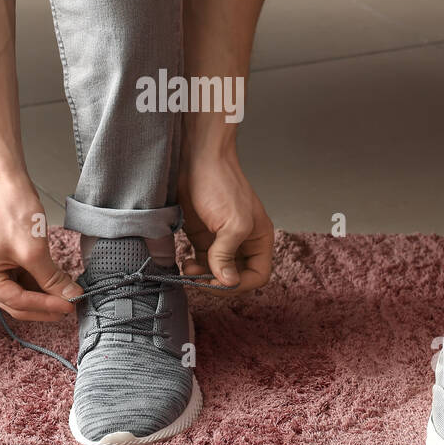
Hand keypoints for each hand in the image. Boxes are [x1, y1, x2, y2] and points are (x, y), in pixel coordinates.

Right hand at [0, 177, 80, 320]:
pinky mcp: (0, 258)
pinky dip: (38, 281)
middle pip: (17, 302)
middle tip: (70, 306)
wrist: (2, 179)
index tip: (70, 306)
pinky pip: (20, 277)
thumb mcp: (34, 250)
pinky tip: (56, 282)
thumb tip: (70, 296)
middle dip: (45, 305)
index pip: (18, 302)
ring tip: (67, 295)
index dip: (47, 307)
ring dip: (43, 295)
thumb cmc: (10, 209)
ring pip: (20, 291)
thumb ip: (52, 278)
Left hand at [178, 145, 273, 292]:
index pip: (258, 276)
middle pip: (236, 277)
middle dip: (218, 282)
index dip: (240, 284)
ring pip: (216, 273)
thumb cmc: (221, 184)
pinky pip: (202, 263)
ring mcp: (222, 241)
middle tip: (199, 279)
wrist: (197, 159)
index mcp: (259, 240)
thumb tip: (228, 282)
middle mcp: (243, 243)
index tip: (219, 282)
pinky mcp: (203, 237)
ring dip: (203, 277)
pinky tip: (184, 263)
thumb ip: (228, 254)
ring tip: (188, 269)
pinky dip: (193, 269)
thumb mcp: (232, 222)